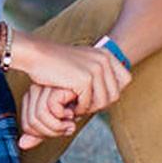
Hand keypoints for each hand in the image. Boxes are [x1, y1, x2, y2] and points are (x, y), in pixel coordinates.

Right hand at [14, 32, 130, 116]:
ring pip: (103, 101)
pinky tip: (69, 103)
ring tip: (76, 105)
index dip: (111, 92)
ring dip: (89, 107)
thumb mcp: (83, 61)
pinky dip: (79, 108)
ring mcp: (96, 69)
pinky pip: (88, 103)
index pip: (125, 80)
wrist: (36, 54)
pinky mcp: (85, 79)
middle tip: (83, 104)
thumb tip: (114, 92)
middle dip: (99, 103)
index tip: (95, 95)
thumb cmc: (55, 61)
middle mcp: (104, 60)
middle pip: (115, 94)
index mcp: (106, 54)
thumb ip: (98, 72)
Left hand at [18, 83, 78, 150]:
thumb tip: (22, 144)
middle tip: (67, 125)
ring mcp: (44, 87)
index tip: (60, 127)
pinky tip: (75, 109)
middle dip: (52, 132)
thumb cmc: (78, 103)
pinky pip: (51, 107)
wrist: (97, 87)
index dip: (44, 134)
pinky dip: (65, 114)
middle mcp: (34, 91)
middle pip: (31, 124)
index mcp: (31, 98)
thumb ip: (42, 132)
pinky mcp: (56, 85)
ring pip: (39, 117)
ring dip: (59, 125)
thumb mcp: (59, 120)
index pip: (27, 126)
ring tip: (71, 119)